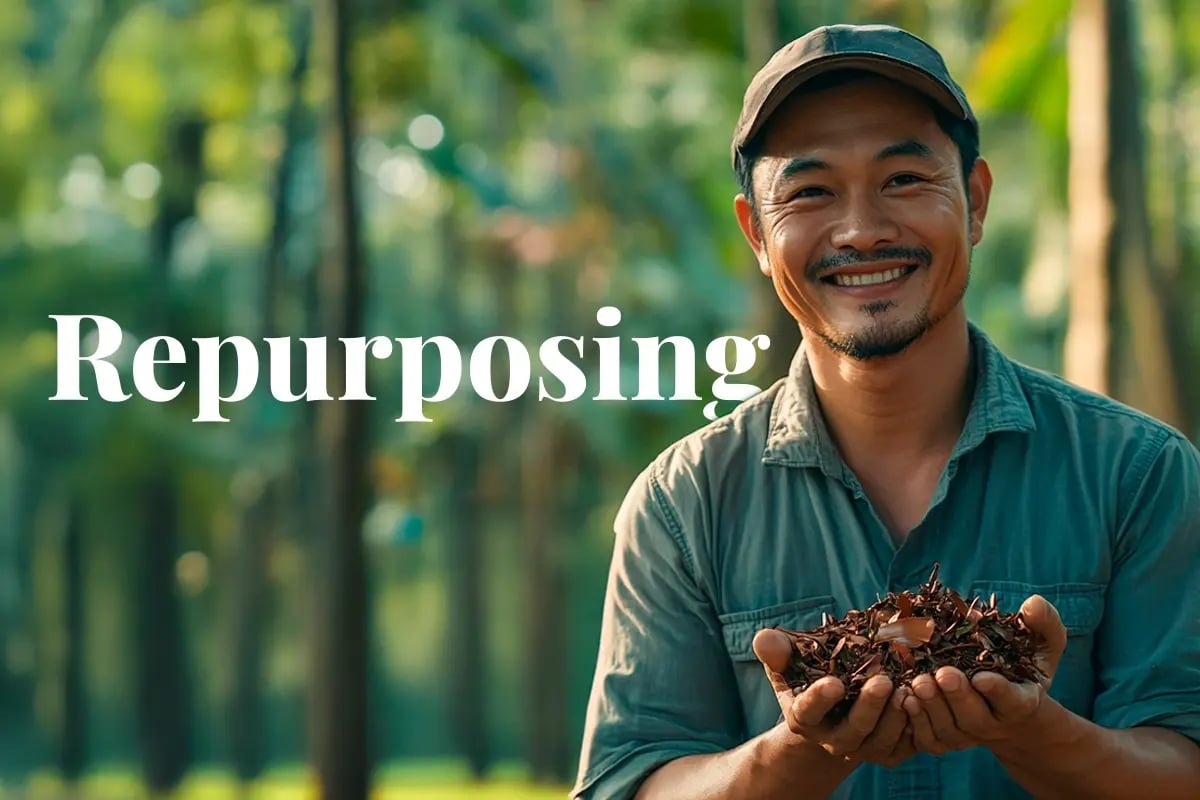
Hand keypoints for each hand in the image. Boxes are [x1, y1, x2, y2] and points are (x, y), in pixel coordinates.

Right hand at [754, 628, 915, 766]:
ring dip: (897, 716)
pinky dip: (916, 725)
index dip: (820, 699)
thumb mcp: (789, 663)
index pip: (809, 711)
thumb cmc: (809, 678)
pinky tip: (924, 700)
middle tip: (884, 680)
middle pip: (854, 729)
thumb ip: (777, 651)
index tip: (833, 682)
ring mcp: (864, 748)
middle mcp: (834, 739)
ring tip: (910, 688)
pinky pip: (906, 744)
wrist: (835, 714)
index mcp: (805, 718)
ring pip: (882, 739)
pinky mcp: (890, 750)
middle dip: (869, 706)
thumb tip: (762, 638)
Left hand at [902, 594, 1068, 754]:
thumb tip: (1033, 604)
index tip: (983, 678)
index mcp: (1021, 702)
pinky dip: (916, 720)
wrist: (1010, 715)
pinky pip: (928, 738)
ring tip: (917, 682)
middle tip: (942, 673)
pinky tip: (903, 698)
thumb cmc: (1022, 669)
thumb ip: (1043, 624)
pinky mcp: (944, 740)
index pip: (1012, 701)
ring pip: (948, 728)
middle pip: (974, 717)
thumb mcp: (1042, 646)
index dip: (998, 691)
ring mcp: (967, 735)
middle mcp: (993, 723)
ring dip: (932, 706)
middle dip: (957, 695)